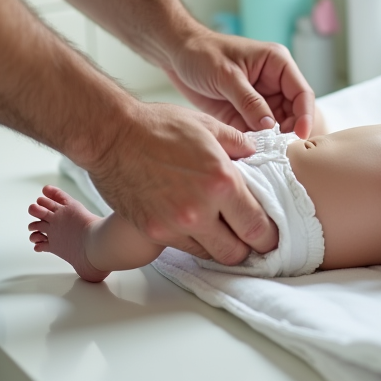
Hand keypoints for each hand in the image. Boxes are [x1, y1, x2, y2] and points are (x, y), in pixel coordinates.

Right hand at [86, 101, 278, 263]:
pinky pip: (185, 249)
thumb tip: (255, 155)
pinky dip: (194, 241)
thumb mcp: (206, 125)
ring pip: (211, 255)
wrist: (111, 135)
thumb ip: (238, 143)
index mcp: (222, 182)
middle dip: (247, 248)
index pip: (259, 227)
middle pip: (238, 253)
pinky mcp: (154, 232)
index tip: (269, 233)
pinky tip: (194, 225)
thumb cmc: (157, 126)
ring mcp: (175, 225)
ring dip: (219, 246)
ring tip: (219, 229)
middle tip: (246, 236)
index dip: (269, 235)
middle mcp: (201, 210)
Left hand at [165, 30, 315, 138]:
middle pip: (293, 113)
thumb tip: (270, 127)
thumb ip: (249, 101)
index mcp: (277, 64)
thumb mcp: (226, 75)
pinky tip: (249, 152)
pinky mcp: (244, 113)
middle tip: (279, 149)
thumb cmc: (202, 53)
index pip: (302, 93)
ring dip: (271, 140)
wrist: (176, 55)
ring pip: (276, 126)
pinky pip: (256, 132)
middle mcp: (273, 83)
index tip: (300, 135)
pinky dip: (255, 143)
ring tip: (264, 153)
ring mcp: (259, 100)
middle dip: (288, 132)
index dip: (305, 115)